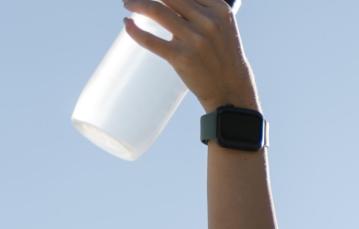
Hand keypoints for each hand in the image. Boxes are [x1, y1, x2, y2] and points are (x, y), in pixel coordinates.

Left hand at [123, 0, 256, 112]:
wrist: (231, 89)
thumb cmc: (222, 55)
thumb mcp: (223, 26)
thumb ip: (201, 10)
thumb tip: (167, 1)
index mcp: (220, 10)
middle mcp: (208, 22)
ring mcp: (195, 40)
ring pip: (155, 11)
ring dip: (136, 3)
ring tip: (127, 4)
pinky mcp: (181, 58)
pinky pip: (150, 39)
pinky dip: (133, 30)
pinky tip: (127, 24)